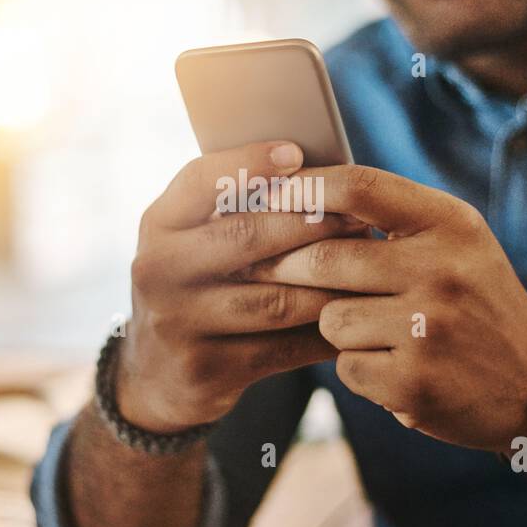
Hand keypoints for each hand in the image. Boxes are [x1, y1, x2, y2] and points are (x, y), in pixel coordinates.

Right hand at [119, 141, 364, 433]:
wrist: (155, 374)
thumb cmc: (197, 287)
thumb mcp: (194, 244)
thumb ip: (233, 211)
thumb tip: (316, 171)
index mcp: (158, 225)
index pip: (200, 180)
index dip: (250, 163)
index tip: (297, 152)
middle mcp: (157, 270)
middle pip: (245, 237)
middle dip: (311, 225)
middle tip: (360, 219)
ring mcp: (176, 323)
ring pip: (272, 300)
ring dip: (329, 285)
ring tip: (370, 271)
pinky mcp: (203, 369)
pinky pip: (281, 349)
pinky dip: (323, 334)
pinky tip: (354, 320)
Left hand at [244, 165, 526, 450]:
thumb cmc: (476, 302)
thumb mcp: (455, 242)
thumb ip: (392, 215)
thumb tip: (296, 190)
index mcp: (451, 224)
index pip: (359, 185)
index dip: (303, 187)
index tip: (266, 195)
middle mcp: (442, 271)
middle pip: (325, 257)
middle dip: (288, 268)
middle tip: (271, 272)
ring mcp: (428, 329)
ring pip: (330, 318)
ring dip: (336, 327)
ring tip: (375, 331)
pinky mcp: (414, 382)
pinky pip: (346, 366)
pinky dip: (359, 368)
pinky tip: (393, 367)